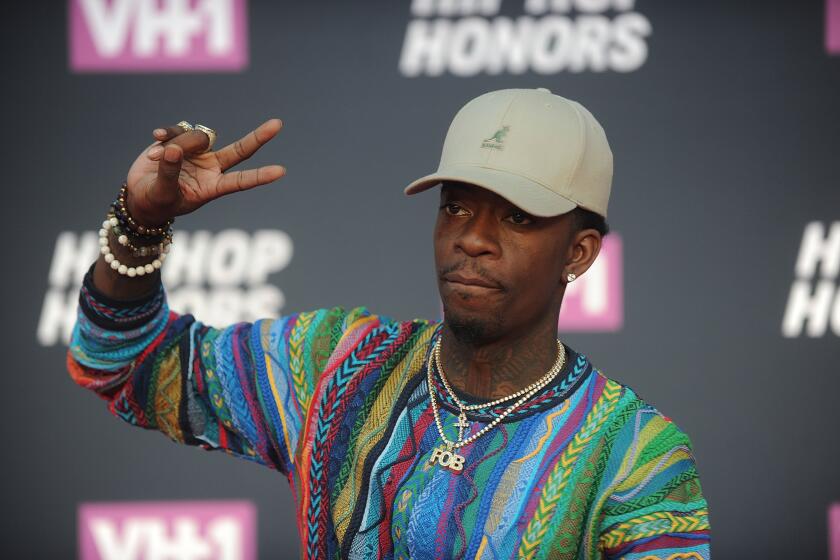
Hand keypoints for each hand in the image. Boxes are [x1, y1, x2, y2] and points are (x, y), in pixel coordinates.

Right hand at [124, 119, 285, 225]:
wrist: (140, 193)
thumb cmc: (156, 201)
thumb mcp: (163, 193)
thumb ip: (169, 173)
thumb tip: (174, 150)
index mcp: (213, 186)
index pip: (241, 181)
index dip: (260, 176)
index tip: (281, 172)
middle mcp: (212, 167)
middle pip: (240, 150)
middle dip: (258, 137)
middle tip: (278, 124)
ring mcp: (199, 152)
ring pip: (198, 137)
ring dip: (177, 143)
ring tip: (155, 157)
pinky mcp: (182, 140)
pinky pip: (179, 129)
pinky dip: (168, 133)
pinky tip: (156, 138)